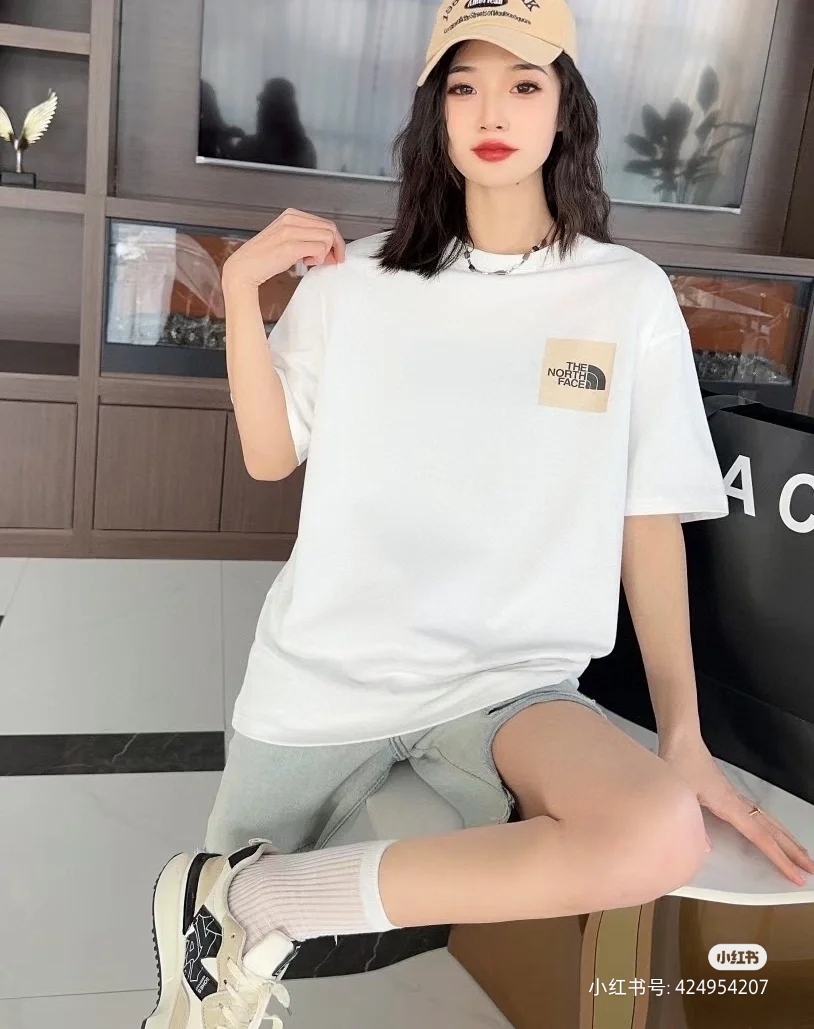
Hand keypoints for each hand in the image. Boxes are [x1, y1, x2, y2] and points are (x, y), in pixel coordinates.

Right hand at [222, 208, 345, 290]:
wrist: (244, 268)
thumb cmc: (264, 258)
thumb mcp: (286, 240)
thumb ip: (306, 238)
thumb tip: (330, 248)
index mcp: (291, 214)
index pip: (325, 222)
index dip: (335, 240)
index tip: (333, 254)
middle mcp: (291, 218)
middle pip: (330, 228)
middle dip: (336, 247)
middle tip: (330, 261)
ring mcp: (290, 231)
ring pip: (328, 238)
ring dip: (324, 254)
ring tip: (309, 261)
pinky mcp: (291, 245)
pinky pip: (320, 249)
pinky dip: (318, 259)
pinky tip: (306, 262)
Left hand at [659, 734, 813, 885]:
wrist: (682, 739)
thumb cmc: (680, 762)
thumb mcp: (682, 794)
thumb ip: (693, 824)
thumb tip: (705, 848)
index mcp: (729, 805)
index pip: (761, 837)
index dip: (780, 858)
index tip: (795, 874)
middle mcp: (737, 802)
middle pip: (773, 830)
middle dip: (794, 851)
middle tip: (811, 868)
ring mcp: (735, 796)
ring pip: (769, 821)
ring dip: (787, 839)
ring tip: (801, 853)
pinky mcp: (729, 793)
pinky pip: (758, 814)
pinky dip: (771, 826)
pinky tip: (772, 829)